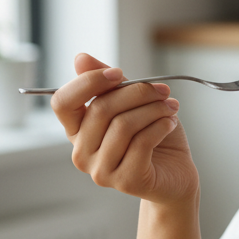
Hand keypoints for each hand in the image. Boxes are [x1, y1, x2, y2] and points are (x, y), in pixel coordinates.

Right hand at [50, 53, 198, 203]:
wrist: (176, 173)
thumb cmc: (153, 137)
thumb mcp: (132, 104)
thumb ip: (108, 84)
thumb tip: (80, 58)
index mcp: (77, 132)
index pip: (62, 102)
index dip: (88, 82)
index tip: (119, 73)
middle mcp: (82, 154)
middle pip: (101, 109)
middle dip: (137, 92)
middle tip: (162, 90)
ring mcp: (101, 171)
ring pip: (123, 125)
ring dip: (153, 109)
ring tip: (170, 107)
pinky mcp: (126, 180)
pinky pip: (142, 142)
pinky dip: (161, 126)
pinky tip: (170, 124)